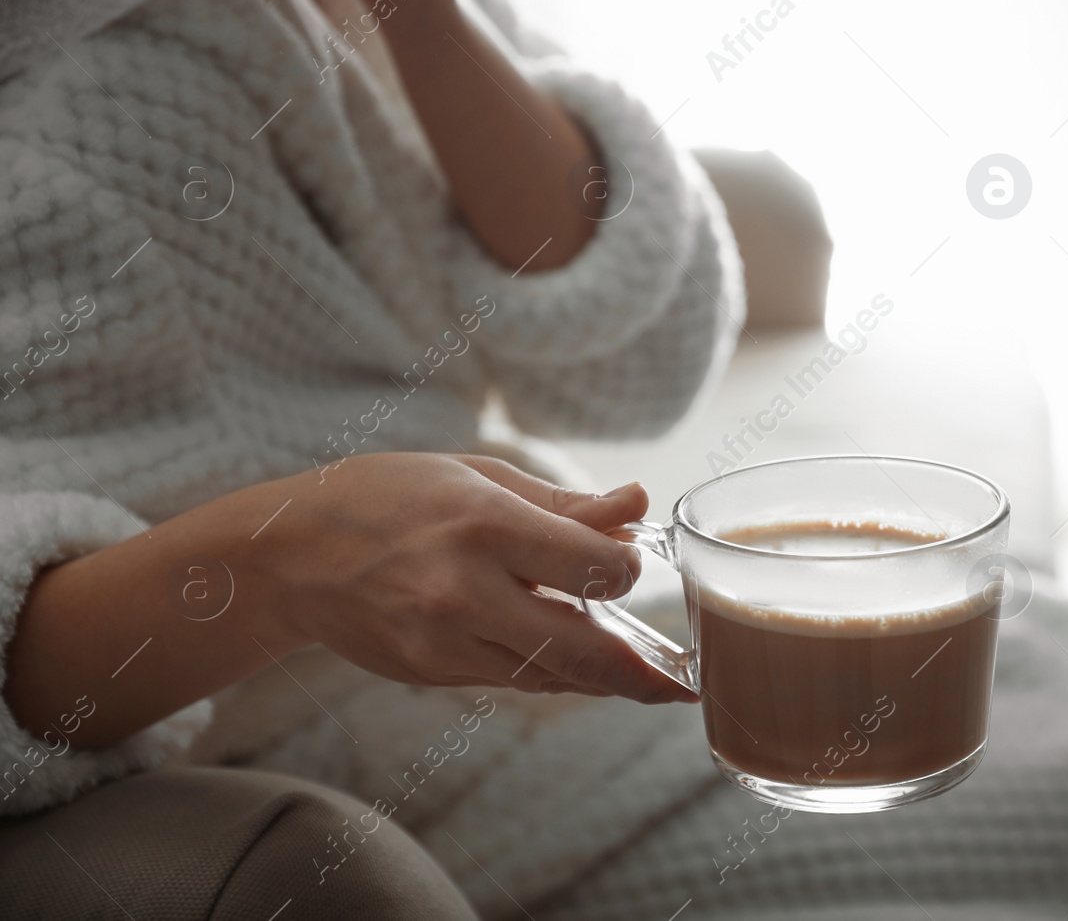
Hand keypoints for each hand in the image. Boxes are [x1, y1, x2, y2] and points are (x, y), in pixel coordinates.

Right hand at [259, 452, 690, 703]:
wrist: (290, 554)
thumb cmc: (391, 496)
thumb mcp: (478, 475)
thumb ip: (565, 503)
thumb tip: (639, 510)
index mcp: (483, 524)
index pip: (594, 567)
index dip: (629, 571)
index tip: (630, 564)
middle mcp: (465, 590)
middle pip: (582, 649)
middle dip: (640, 672)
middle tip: (683, 685)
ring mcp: (444, 642)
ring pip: (551, 677)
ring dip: (601, 679)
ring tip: (646, 678)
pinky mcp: (432, 674)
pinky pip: (514, 681)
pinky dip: (551, 674)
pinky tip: (573, 662)